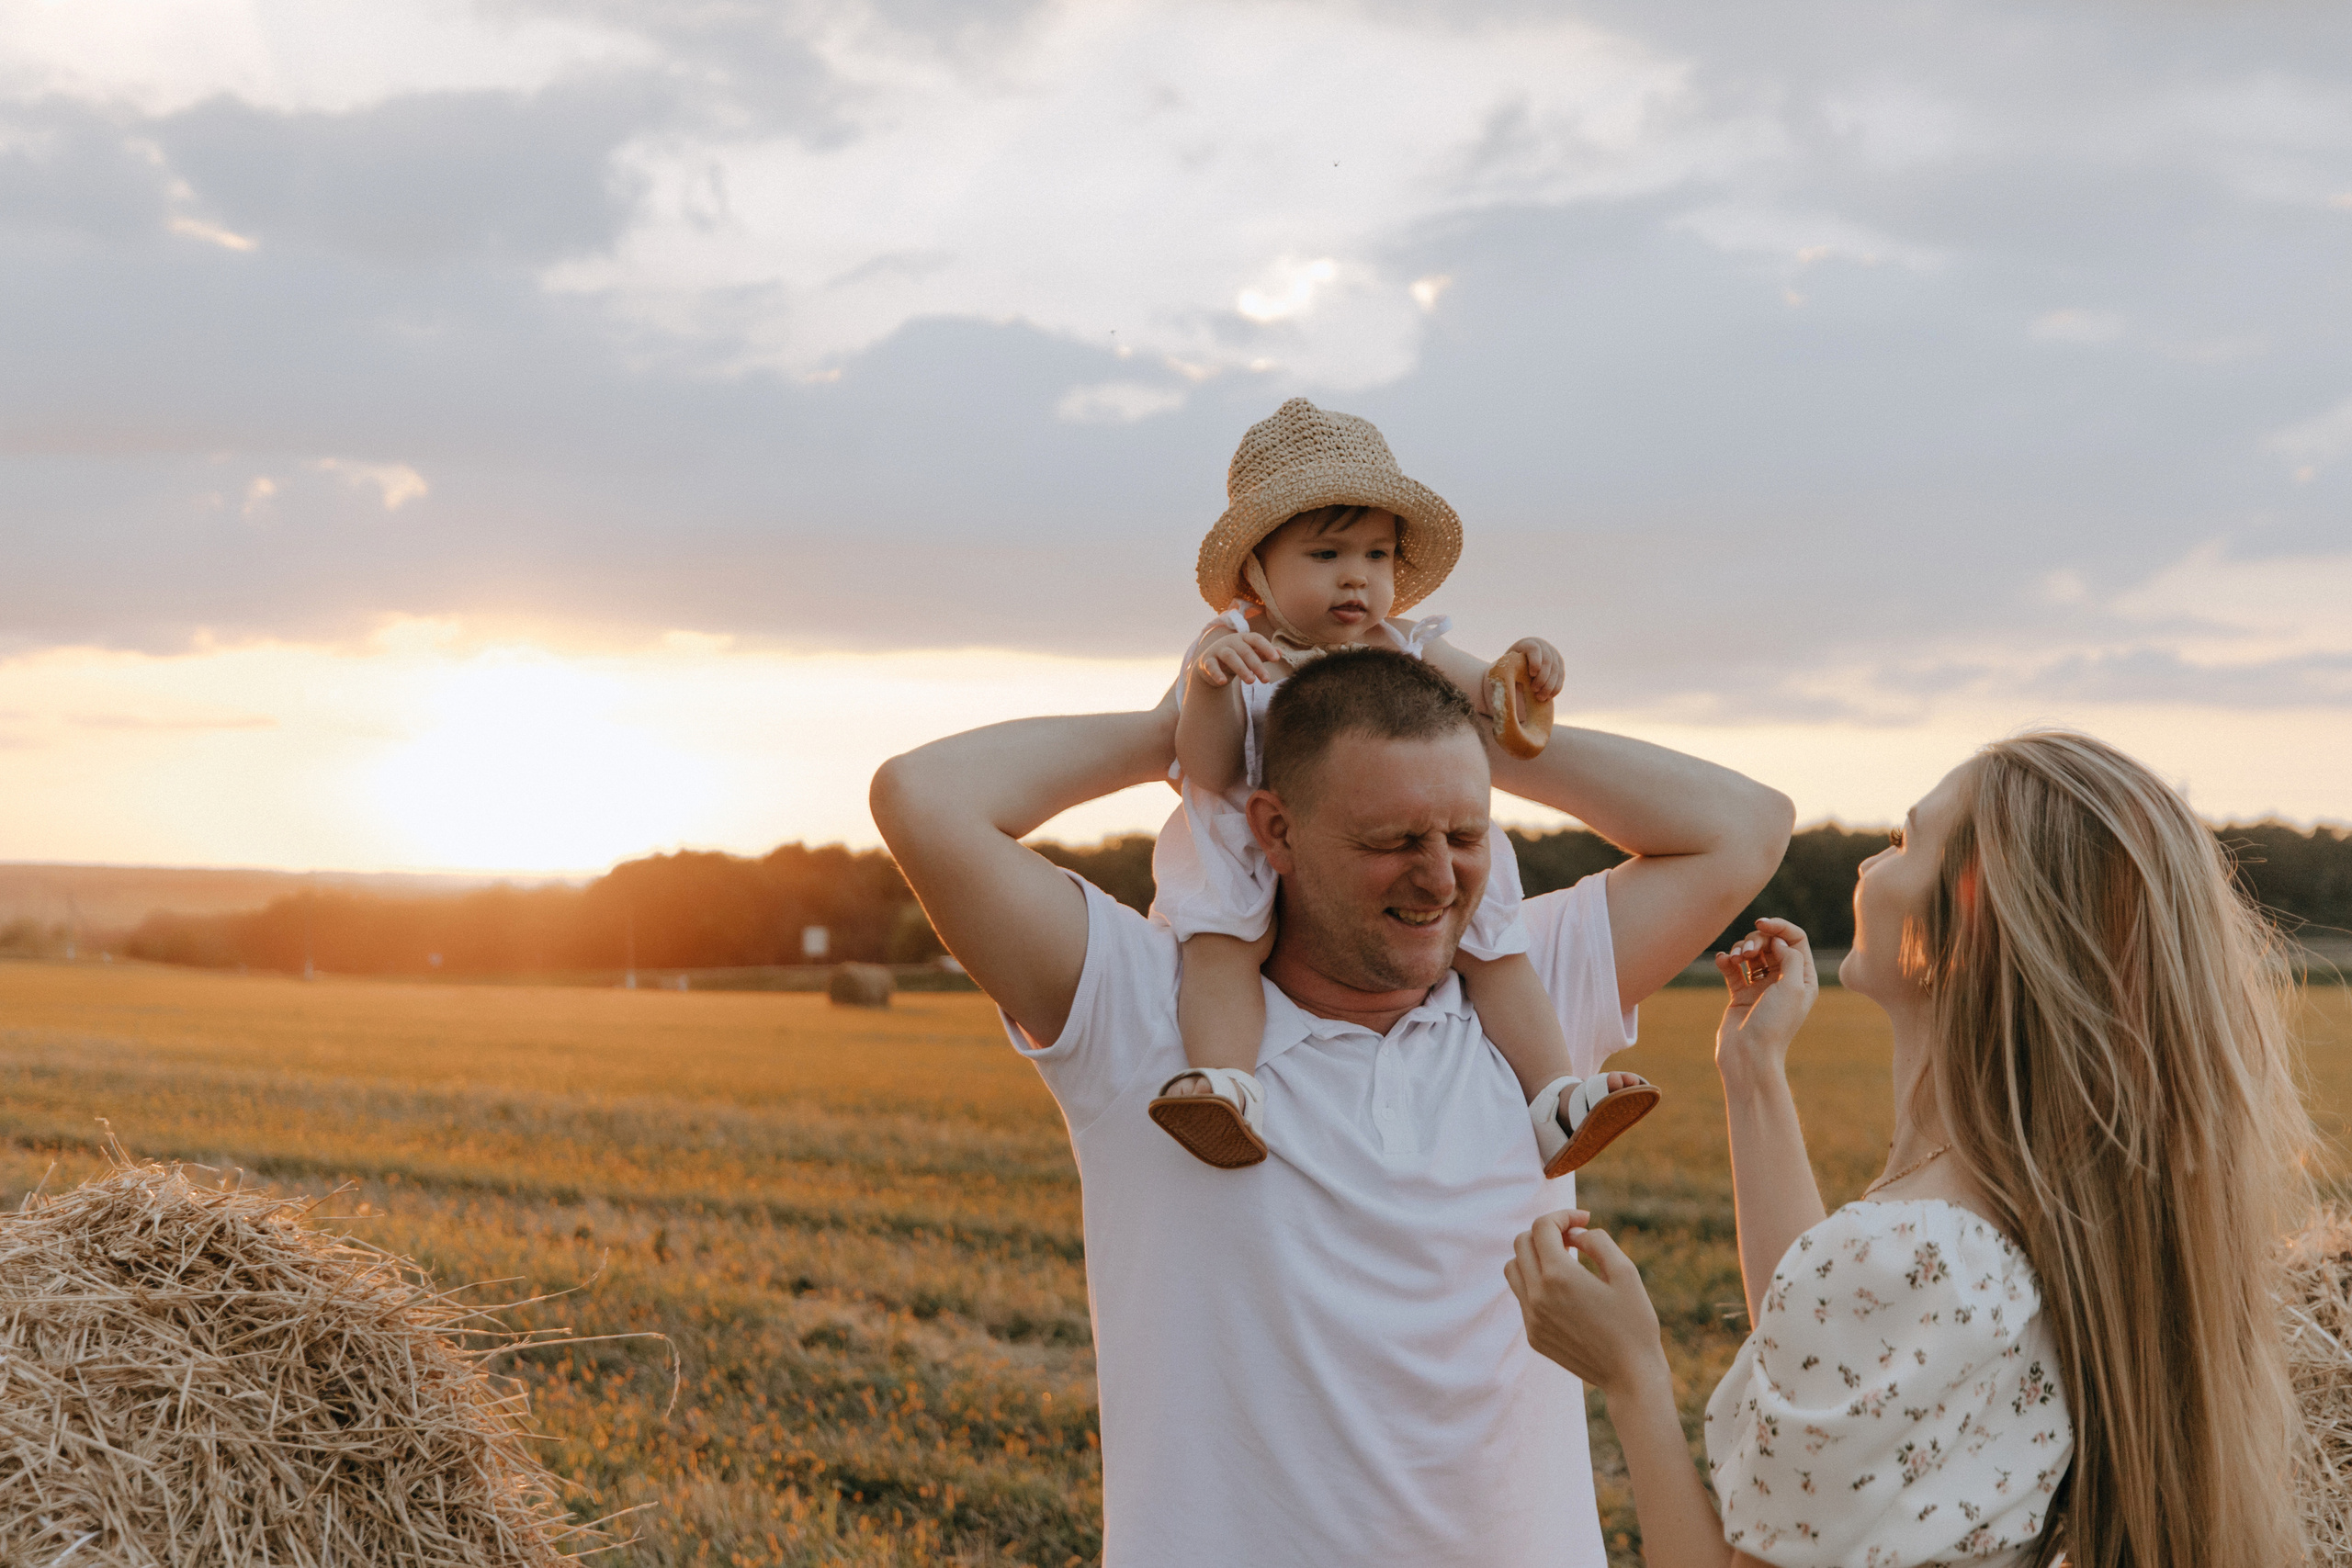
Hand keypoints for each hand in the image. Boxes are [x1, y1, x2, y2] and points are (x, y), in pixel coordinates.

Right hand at [1197, 629, 1282, 686]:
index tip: (1276, 659)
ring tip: (1251, 681)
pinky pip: (1211, 666)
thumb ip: (1263, 654)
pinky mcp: (1207, 661)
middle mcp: (1230, 641)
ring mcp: (1218, 650)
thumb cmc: (1235, 658)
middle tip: (1266, 679)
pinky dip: (1216, 673)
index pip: (1256, 639)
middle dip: (1257, 665)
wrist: (1210, 664)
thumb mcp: (1249, 655)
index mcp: (1243, 638)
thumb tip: (1280, 653)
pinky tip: (1223, 682)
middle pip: (1245, 651)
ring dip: (1241, 668)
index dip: (1266, 647)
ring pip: (1230, 656)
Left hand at [1504, 1210, 1667, 1400]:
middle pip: (1521, 1243)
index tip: (1583, 1219)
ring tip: (1563, 1262)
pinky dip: (1536, 1284)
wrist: (1631, 1377)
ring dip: (1533, 1257)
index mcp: (1558, 1275)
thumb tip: (1574, 1233)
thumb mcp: (1625, 1272)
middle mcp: (1537, 1295)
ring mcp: (1531, 1317)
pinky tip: (1565, 1293)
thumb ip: (1597, 1242)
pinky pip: (1522, 1297)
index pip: (1542, 1227)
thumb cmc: (1635, 1323)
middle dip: (1546, 1233)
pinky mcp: (1533, 1335)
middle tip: (1574, 1239)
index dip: (1563, 1215)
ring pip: (1513, 1269)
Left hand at [1507, 637, 1564, 704]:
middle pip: (1548, 661)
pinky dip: (1556, 687)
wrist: (1522, 662)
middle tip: (1534, 690)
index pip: (1535, 649)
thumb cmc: (1511, 666)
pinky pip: (1561, 676)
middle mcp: (1544, 647)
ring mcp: (1554, 655)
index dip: (1535, 661)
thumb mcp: (1509, 666)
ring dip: (1549, 685)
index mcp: (1528, 644)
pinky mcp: (1560, 665)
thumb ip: (1510, 672)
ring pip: (1556, 670)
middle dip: (1542, 677)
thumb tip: (1516, 688)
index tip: (1531, 674)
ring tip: (1541, 697)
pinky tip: (1549, 696)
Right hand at [1713, 918, 1817, 1086]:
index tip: (1761, 924)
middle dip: (1757, 940)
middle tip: (1748, 953)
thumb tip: (1777, 941)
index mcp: (1803, 978)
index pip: (1795, 939)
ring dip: (1740, 949)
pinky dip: (1726, 960)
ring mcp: (1761, 987)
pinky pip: (1733, 968)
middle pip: (1771, 943)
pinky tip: (1722, 960)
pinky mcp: (1741, 993)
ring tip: (1735, 959)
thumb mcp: (1794, 987)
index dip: (1779, 927)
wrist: (1749, 1054)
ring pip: (1751, 953)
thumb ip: (1790, 956)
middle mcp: (1784, 980)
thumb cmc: (1775, 1023)